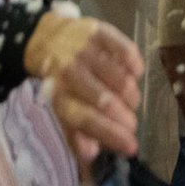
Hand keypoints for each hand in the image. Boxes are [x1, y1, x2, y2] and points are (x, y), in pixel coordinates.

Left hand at [24, 7, 142, 163]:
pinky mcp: (98, 31)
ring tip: (131, 101)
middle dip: (125, 119)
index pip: (85, 119)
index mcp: (57, 94)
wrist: (49, 39)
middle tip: (132, 125)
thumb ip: (76, 134)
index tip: (131, 147)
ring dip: (132, 96)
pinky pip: (127, 52)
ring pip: (120, 79)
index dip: (111, 134)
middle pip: (104, 101)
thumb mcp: (63, 107)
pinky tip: (134, 75)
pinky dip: (135, 68)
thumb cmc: (61, 82)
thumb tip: (92, 154)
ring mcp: (84, 49)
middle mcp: (68, 71)